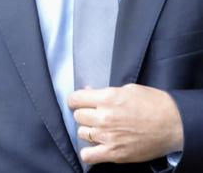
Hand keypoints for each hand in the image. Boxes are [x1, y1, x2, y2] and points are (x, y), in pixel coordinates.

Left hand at [68, 84, 183, 164]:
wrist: (172, 124)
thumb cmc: (152, 103)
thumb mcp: (127, 89)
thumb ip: (105, 91)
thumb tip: (88, 91)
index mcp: (107, 98)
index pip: (76, 99)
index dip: (75, 100)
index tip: (77, 102)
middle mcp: (104, 117)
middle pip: (78, 116)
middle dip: (83, 114)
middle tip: (93, 114)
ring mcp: (108, 136)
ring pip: (82, 133)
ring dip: (87, 130)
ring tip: (97, 129)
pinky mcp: (114, 153)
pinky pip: (88, 156)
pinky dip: (88, 152)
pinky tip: (95, 146)